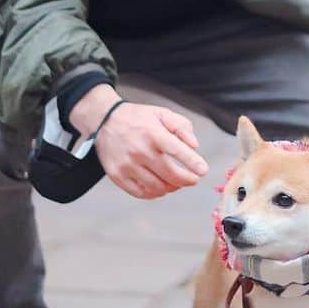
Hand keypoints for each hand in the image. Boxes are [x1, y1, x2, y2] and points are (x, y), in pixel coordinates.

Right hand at [70, 86, 207, 198]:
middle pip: (169, 175)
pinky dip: (154, 194)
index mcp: (153, 133)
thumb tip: (194, 146)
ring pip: (157, 187)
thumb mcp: (162, 113)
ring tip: (177, 183)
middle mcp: (140, 151)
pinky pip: (140, 193)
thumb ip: (181, 127)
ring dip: (172, 188)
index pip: (177, 151)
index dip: (193, 163)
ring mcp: (127, 165)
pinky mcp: (118, 176)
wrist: (105, 120)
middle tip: (193, 179)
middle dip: (186, 180)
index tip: (203, 171)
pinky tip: (161, 188)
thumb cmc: (137, 118)